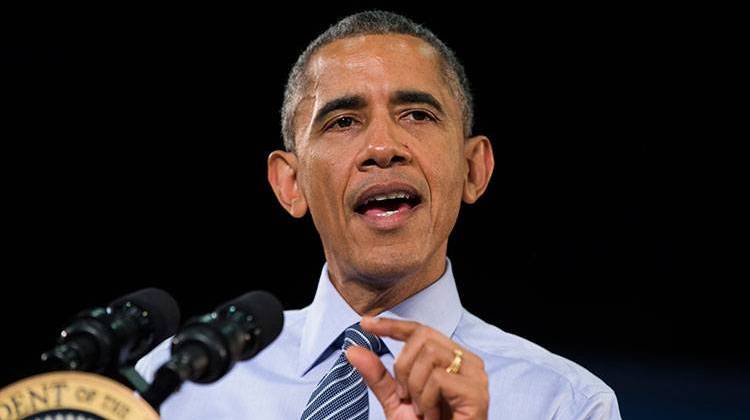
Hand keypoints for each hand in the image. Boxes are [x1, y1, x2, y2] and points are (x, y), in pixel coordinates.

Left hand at [346, 316, 488, 419]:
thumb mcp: (396, 401)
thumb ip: (378, 376)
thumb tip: (352, 350)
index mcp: (451, 359)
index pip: (421, 330)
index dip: (392, 324)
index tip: (365, 324)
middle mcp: (467, 361)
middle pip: (422, 337)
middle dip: (403, 366)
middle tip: (406, 396)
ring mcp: (475, 376)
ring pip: (430, 354)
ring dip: (415, 386)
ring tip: (422, 410)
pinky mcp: (477, 393)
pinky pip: (438, 378)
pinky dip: (426, 399)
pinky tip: (431, 416)